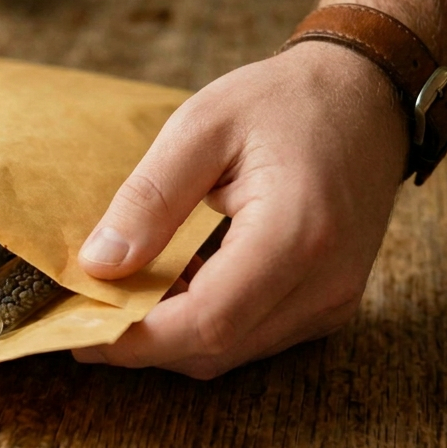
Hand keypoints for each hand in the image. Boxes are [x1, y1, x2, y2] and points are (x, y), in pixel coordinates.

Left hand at [72, 41, 407, 376]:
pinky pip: (256, 335)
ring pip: (233, 351)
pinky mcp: (332, 304)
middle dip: (144, 341)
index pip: (206, 321)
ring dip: (173, 333)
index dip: (137, 338)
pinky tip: (178, 280)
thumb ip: (149, 199)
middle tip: (85, 312)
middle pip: (216, 348)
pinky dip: (207, 321)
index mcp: (296, 234)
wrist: (368, 96)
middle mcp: (326, 281)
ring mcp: (335, 300)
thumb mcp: (201, 126)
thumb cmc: (285, 101)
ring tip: (128, 289)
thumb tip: (98, 265)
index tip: (78, 331)